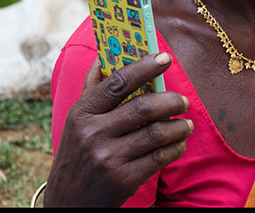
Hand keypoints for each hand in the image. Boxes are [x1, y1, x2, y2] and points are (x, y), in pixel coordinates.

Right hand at [43, 53, 192, 207]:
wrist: (67, 203)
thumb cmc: (78, 153)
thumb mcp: (76, 120)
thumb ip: (92, 88)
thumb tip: (105, 57)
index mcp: (81, 113)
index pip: (117, 82)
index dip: (144, 67)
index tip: (165, 57)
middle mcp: (93, 134)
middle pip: (143, 108)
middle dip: (171, 101)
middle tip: (183, 101)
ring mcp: (108, 158)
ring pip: (156, 133)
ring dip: (179, 126)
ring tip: (186, 124)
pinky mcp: (123, 180)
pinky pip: (160, 157)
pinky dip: (176, 147)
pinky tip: (179, 143)